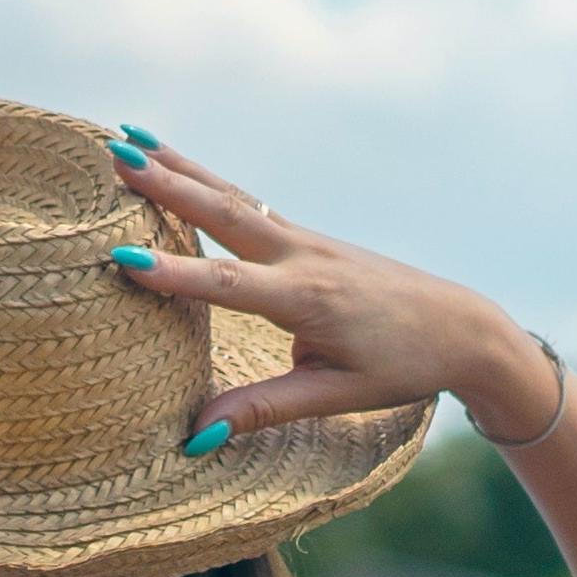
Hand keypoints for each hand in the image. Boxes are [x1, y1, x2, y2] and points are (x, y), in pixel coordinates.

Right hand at [106, 138, 550, 443]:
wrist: (461, 327)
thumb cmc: (403, 365)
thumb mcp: (336, 396)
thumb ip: (263, 410)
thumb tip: (195, 438)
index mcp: (307, 298)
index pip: (228, 283)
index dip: (174, 274)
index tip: (122, 260)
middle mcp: (301, 256)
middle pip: (223, 213)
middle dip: (166, 185)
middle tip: (115, 157)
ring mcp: (304, 240)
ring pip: (231, 196)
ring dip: (177, 167)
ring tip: (127, 138)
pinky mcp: (306, 239)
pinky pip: (245, 202)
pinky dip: (204, 179)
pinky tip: (175, 164)